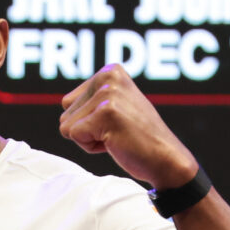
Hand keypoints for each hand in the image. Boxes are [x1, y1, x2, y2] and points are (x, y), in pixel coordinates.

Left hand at [59, 64, 199, 188]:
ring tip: (116, 135)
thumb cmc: (137, 137)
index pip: (68, 102)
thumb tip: (64, 101)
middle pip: (65, 113)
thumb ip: (92, 99)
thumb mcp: (115, 106)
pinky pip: (74, 136)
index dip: (86, 120)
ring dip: (88, 138)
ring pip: (67, 126)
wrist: (165, 158)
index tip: (113, 122)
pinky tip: (115, 142)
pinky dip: (90, 147)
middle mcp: (108, 76)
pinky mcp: (105, 113)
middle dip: (86, 130)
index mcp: (110, 71)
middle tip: (116, 131)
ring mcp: (107, 93)